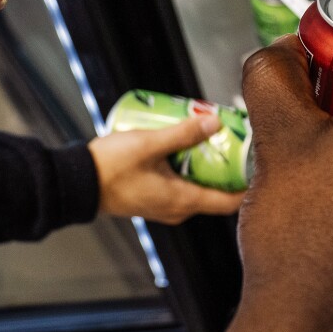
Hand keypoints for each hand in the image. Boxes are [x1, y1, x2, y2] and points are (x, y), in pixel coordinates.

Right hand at [89, 116, 244, 224]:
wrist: (76, 183)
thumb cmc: (109, 168)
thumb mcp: (149, 144)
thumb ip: (183, 134)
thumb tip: (216, 122)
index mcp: (183, 201)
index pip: (230, 201)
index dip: (248, 183)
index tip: (256, 161)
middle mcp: (178, 209)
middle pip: (216, 191)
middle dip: (227, 167)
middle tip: (234, 141)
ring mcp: (165, 205)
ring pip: (198, 186)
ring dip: (206, 164)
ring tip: (211, 137)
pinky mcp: (154, 197)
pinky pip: (181, 184)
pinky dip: (189, 168)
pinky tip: (185, 146)